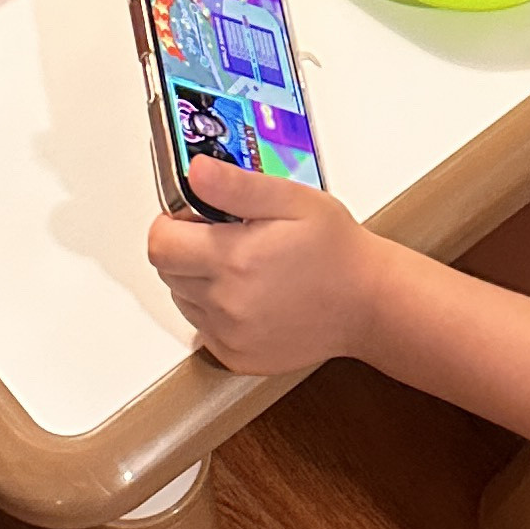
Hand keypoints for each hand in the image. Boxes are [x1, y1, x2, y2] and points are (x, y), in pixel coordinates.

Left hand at [148, 159, 393, 377]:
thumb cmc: (336, 250)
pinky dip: (216, 312)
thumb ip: (237, 185)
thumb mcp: (292, 200)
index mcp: (235, 259)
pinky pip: (204, 329)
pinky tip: (250, 296)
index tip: (194, 217)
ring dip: (199, 281)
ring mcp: (231, 335)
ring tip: (244, 267)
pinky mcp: (237, 357)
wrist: (368, 302)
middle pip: (168, 271)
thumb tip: (195, 171)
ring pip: (183, 300)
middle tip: (227, 237)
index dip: (172, 224)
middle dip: (186, 250)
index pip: (160, 243)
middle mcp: (227, 302)